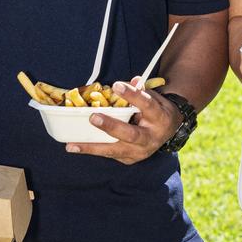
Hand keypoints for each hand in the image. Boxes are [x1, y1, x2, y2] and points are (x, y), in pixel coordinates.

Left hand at [64, 78, 181, 164]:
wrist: (169, 131)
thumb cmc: (157, 110)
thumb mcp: (154, 97)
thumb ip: (141, 91)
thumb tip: (129, 82)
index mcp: (159, 118)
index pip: (146, 105)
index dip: (132, 95)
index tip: (116, 85)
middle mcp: (150, 138)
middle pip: (130, 134)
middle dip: (111, 127)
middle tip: (93, 118)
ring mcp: (140, 152)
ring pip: (115, 150)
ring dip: (92, 147)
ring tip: (72, 145)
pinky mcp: (130, 159)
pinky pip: (110, 154)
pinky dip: (93, 150)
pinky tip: (76, 147)